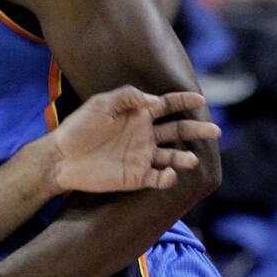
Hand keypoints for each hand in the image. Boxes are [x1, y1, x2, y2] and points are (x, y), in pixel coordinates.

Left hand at [50, 86, 219, 194]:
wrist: (61, 157)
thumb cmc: (78, 127)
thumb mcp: (101, 104)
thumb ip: (127, 97)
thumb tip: (155, 100)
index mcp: (137, 115)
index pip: (167, 106)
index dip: (184, 102)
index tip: (200, 100)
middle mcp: (144, 135)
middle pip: (177, 131)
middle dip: (197, 131)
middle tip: (215, 131)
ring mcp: (142, 156)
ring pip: (172, 157)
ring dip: (184, 158)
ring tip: (190, 159)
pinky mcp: (136, 176)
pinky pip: (159, 178)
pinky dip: (168, 177)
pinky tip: (170, 174)